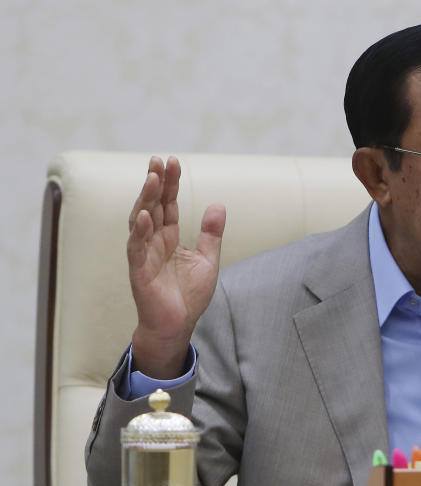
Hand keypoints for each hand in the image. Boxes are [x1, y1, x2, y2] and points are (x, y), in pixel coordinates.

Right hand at [128, 156, 225, 377]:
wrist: (178, 325)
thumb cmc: (188, 295)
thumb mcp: (207, 260)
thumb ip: (211, 234)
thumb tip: (218, 204)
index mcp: (168, 237)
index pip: (167, 204)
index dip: (170, 183)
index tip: (173, 161)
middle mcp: (153, 242)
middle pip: (153, 206)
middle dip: (155, 183)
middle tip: (159, 160)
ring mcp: (144, 255)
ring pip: (141, 221)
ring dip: (146, 199)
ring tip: (152, 178)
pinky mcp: (139, 272)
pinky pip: (136, 248)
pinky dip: (139, 231)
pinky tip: (144, 215)